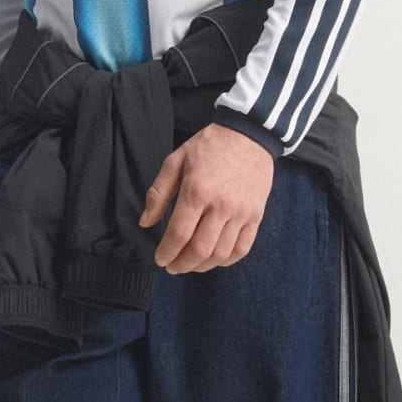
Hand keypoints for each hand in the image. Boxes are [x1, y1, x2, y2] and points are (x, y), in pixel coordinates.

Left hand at [138, 123, 274, 272]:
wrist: (248, 134)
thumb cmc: (208, 146)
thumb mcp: (176, 161)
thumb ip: (158, 193)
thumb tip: (145, 222)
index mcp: (197, 191)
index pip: (179, 234)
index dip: (167, 252)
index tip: (160, 259)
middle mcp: (221, 206)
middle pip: (200, 249)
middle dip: (182, 264)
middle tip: (172, 267)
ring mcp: (241, 213)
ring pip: (221, 254)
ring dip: (202, 266)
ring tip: (190, 264)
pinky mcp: (256, 215)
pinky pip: (242, 248)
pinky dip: (226, 261)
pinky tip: (213, 259)